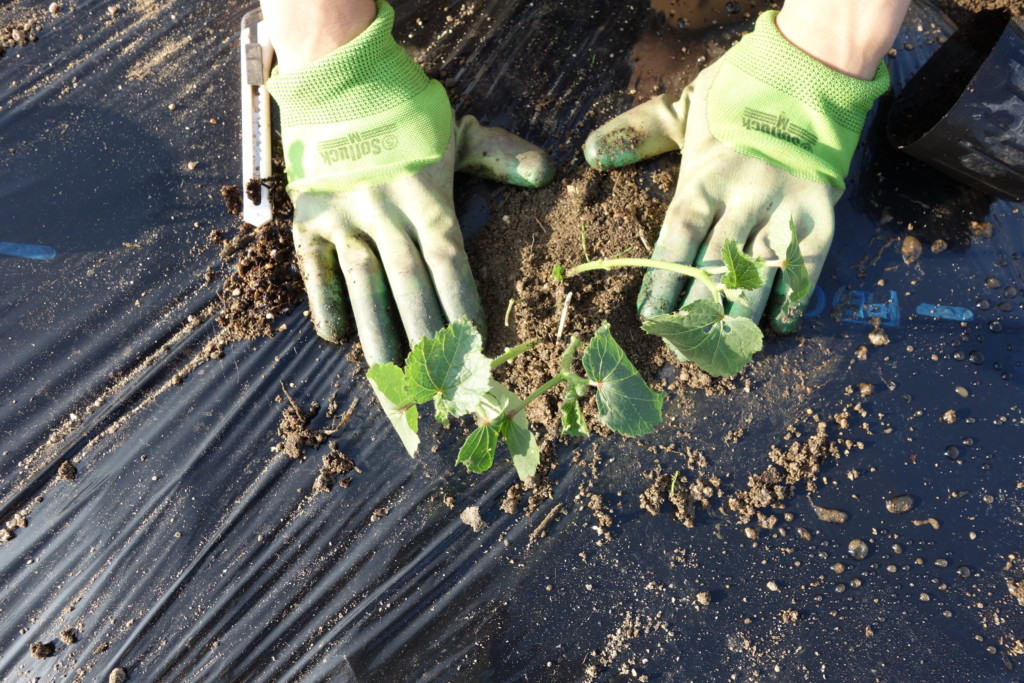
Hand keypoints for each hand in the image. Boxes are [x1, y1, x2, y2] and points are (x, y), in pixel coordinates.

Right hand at [267, 1, 552, 364]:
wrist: (336, 78)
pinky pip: (316, 268)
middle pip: (410, 283)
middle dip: (427, 338)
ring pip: (364, 284)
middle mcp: (386, 209)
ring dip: (379, 334)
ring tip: (394, 380)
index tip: (476, 351)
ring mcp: (344, 215)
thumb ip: (499, 156)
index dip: (463, 306)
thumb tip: (545, 173)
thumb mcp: (456, 131)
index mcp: (426, 193)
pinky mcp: (309, 218)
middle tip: (441, 386)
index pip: (449, 260)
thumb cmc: (404, 112)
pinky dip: (326, 301)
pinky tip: (337, 337)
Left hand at [584, 10, 888, 333]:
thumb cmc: (734, 106)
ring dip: (739, 319)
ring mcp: (783, 210)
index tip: (649, 318)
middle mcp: (744, 198)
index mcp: (704, 177)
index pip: (678, 238)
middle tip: (682, 349)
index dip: (662, 282)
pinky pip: (805, 269)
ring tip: (723, 352)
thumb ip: (639, 135)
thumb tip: (591, 152)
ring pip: (758, 277)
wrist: (807, 84)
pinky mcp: (819, 218)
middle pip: (715, 268)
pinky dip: (792, 300)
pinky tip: (776, 327)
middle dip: (696, 313)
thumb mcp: (682, 115)